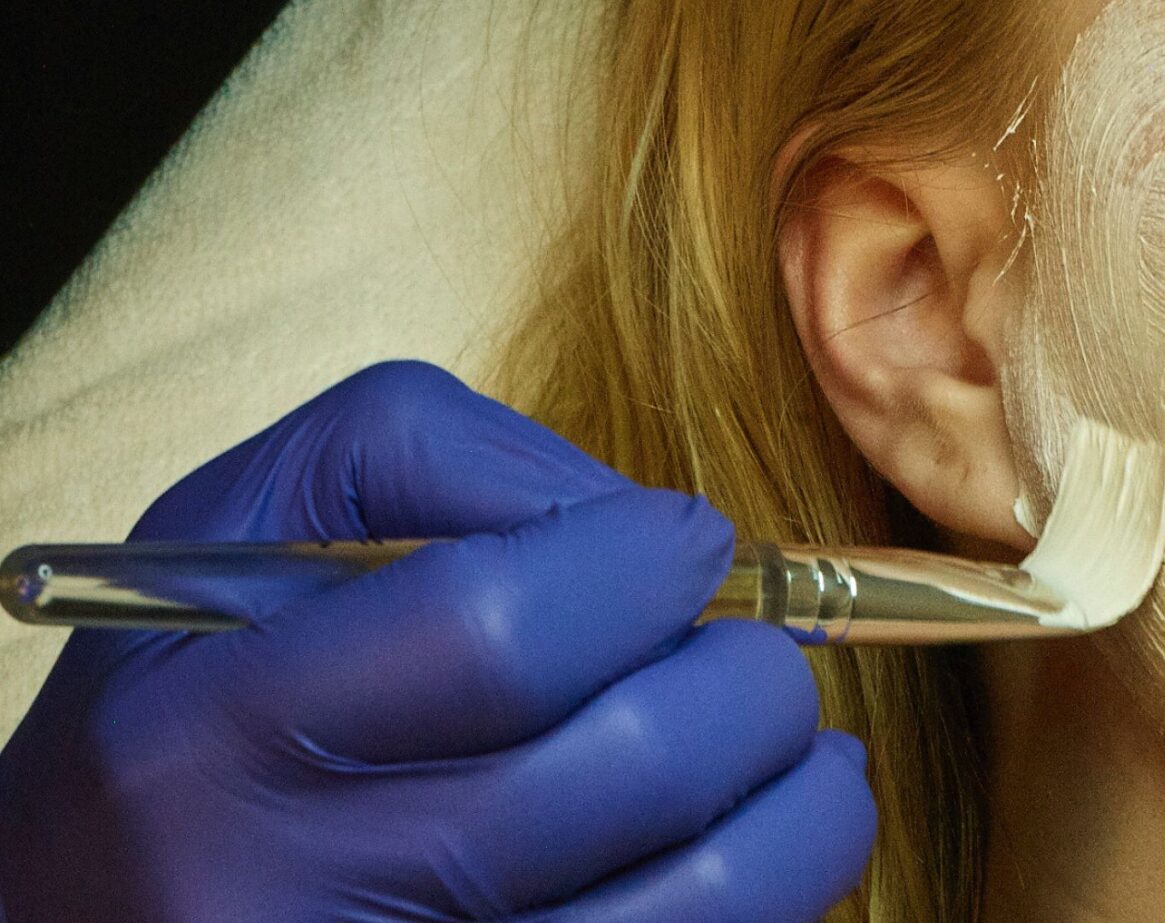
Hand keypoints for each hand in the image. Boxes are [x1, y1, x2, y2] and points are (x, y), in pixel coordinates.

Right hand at [0, 361, 874, 920]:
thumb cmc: (189, 709)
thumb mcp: (236, 531)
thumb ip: (435, 457)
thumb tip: (633, 513)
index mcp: (212, 742)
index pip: (503, 630)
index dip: (645, 560)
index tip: (686, 541)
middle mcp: (292, 901)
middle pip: (634, 767)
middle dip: (749, 678)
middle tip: (745, 650)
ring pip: (708, 902)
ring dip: (805, 799)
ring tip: (791, 745)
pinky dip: (779, 895)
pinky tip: (758, 840)